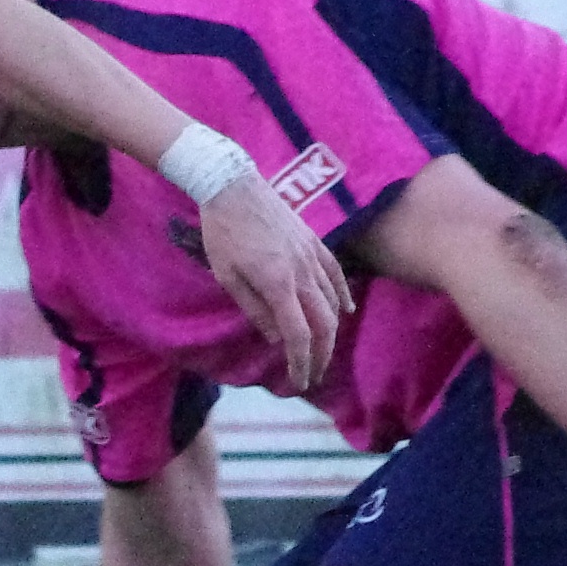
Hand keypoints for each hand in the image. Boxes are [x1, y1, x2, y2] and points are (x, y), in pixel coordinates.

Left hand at [198, 174, 349, 391]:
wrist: (233, 186)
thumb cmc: (222, 233)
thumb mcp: (226, 276)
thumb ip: (254, 309)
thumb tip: (277, 337)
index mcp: (277, 283)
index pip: (298, 334)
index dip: (301, 361)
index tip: (299, 380)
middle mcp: (302, 272)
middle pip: (323, 323)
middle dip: (320, 354)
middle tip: (312, 373)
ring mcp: (312, 255)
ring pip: (333, 301)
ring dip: (331, 331)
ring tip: (322, 350)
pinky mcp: (315, 242)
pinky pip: (336, 274)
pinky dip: (342, 296)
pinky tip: (345, 311)